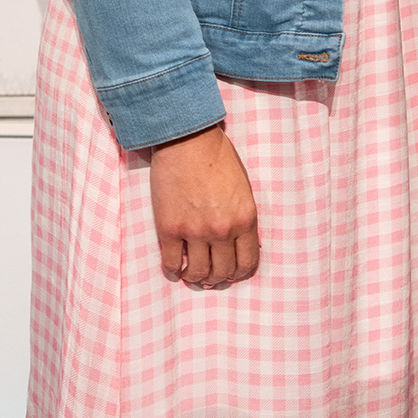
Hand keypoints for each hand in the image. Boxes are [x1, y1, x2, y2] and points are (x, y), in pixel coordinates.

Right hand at [149, 123, 259, 287]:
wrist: (187, 139)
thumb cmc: (217, 156)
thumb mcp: (242, 186)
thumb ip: (242, 216)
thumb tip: (239, 242)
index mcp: (245, 218)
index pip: (247, 262)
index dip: (240, 273)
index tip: (232, 273)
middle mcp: (222, 230)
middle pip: (223, 272)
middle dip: (218, 277)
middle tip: (211, 275)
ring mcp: (195, 231)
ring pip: (198, 273)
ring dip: (196, 277)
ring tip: (192, 271)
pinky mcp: (170, 229)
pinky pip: (172, 264)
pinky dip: (174, 271)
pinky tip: (175, 266)